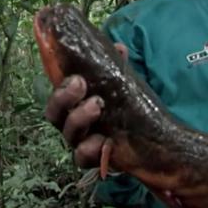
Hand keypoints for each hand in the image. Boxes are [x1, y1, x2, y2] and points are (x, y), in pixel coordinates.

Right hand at [44, 44, 127, 168]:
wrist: (153, 143)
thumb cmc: (130, 109)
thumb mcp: (123, 85)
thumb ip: (118, 67)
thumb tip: (119, 48)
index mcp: (76, 102)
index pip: (58, 93)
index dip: (59, 86)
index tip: (76, 76)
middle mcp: (73, 121)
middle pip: (54, 113)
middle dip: (63, 97)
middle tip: (80, 84)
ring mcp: (82, 141)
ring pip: (67, 133)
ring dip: (79, 118)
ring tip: (97, 105)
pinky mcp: (94, 159)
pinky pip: (81, 158)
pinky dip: (90, 150)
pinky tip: (105, 142)